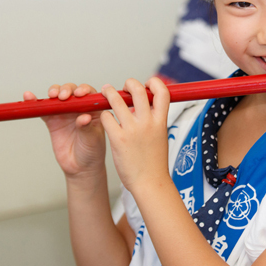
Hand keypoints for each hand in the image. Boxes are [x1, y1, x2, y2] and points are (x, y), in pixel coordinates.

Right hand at [23, 83, 106, 177]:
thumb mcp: (93, 140)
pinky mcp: (52, 121)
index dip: (84, 90)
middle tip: (63, 97)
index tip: (79, 94)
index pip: (89, 94)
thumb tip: (84, 117)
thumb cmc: (92, 151)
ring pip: (57, 97)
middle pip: (71, 91)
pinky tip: (29, 97)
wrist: (80, 167)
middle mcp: (79, 108)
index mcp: (93, 109)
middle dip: (67, 90)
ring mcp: (65, 113)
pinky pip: (44, 110)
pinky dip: (36, 103)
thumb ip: (87, 128)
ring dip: (54, 92)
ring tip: (52, 96)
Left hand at [100, 77, 170, 192]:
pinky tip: (103, 118)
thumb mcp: (160, 136)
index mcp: (160, 121)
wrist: (150, 182)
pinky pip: (106, 118)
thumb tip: (143, 106)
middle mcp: (147, 122)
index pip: (162, 92)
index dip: (154, 83)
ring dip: (109, 93)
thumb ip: (154, 119)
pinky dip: (103, 115)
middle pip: (138, 90)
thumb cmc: (154, 162)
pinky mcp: (118, 139)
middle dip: (130, 83)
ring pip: (117, 100)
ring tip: (106, 91)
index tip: (147, 84)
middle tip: (124, 86)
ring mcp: (132, 130)